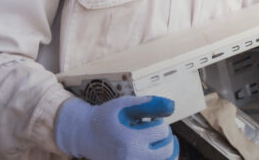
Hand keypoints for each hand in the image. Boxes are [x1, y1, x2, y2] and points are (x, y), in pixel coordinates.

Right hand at [55, 95, 178, 159]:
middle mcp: (131, 159)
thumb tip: (172, 106)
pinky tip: (159, 149)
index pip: (161, 131)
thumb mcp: (124, 104)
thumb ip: (149, 104)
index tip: (149, 120)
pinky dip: (164, 157)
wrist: (86, 136)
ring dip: (168, 149)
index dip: (159, 122)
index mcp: (129, 141)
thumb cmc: (105, 118)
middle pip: (167, 149)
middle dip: (165, 136)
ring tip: (161, 140)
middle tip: (154, 130)